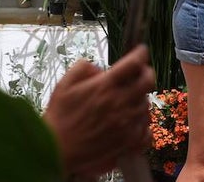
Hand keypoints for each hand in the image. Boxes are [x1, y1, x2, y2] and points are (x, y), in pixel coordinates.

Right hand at [42, 45, 155, 176]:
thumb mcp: (64, 84)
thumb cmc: (59, 117)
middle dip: (146, 72)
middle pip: (148, 81)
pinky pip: (147, 132)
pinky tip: (134, 123)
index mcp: (105, 87)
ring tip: (129, 101)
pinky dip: (143, 125)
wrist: (56, 151)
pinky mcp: (128, 144)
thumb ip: (83, 68)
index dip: (140, 53)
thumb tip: (100, 69)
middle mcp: (120, 104)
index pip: (133, 63)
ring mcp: (126, 125)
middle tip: (141, 73)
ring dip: (140, 99)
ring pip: (146, 105)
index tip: (141, 51)